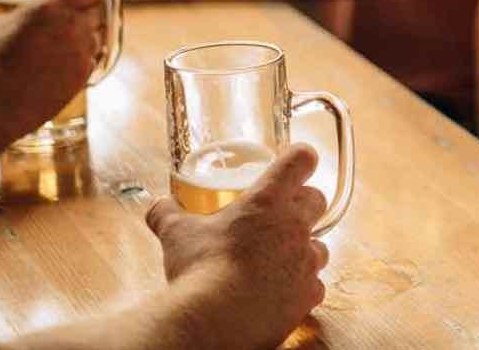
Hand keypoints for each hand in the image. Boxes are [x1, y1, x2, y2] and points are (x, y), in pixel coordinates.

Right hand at [0, 0, 102, 143]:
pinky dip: (83, 57)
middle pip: (96, 11)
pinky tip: (65, 61)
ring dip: (85, 34)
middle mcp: (73, 27)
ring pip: (97, 35)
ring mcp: (81, 53)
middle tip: (66, 17)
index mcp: (50, 7)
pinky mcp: (83, 77)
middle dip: (84, 11)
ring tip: (64, 40)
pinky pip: (93, 59)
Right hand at [145, 144, 330, 348]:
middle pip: (317, 200)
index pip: (300, 161)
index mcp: (267, 201)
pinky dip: (300, 287)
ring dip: (304, 249)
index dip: (301, 158)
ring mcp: (306, 261)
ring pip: (319, 245)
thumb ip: (167, 214)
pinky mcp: (308, 293)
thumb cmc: (199, 271)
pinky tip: (279, 292)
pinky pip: (314, 285)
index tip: (298, 162)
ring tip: (278, 259)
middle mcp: (295, 226)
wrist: (214, 320)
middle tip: (281, 215)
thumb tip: (159, 206)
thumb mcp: (176, 234)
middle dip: (303, 204)